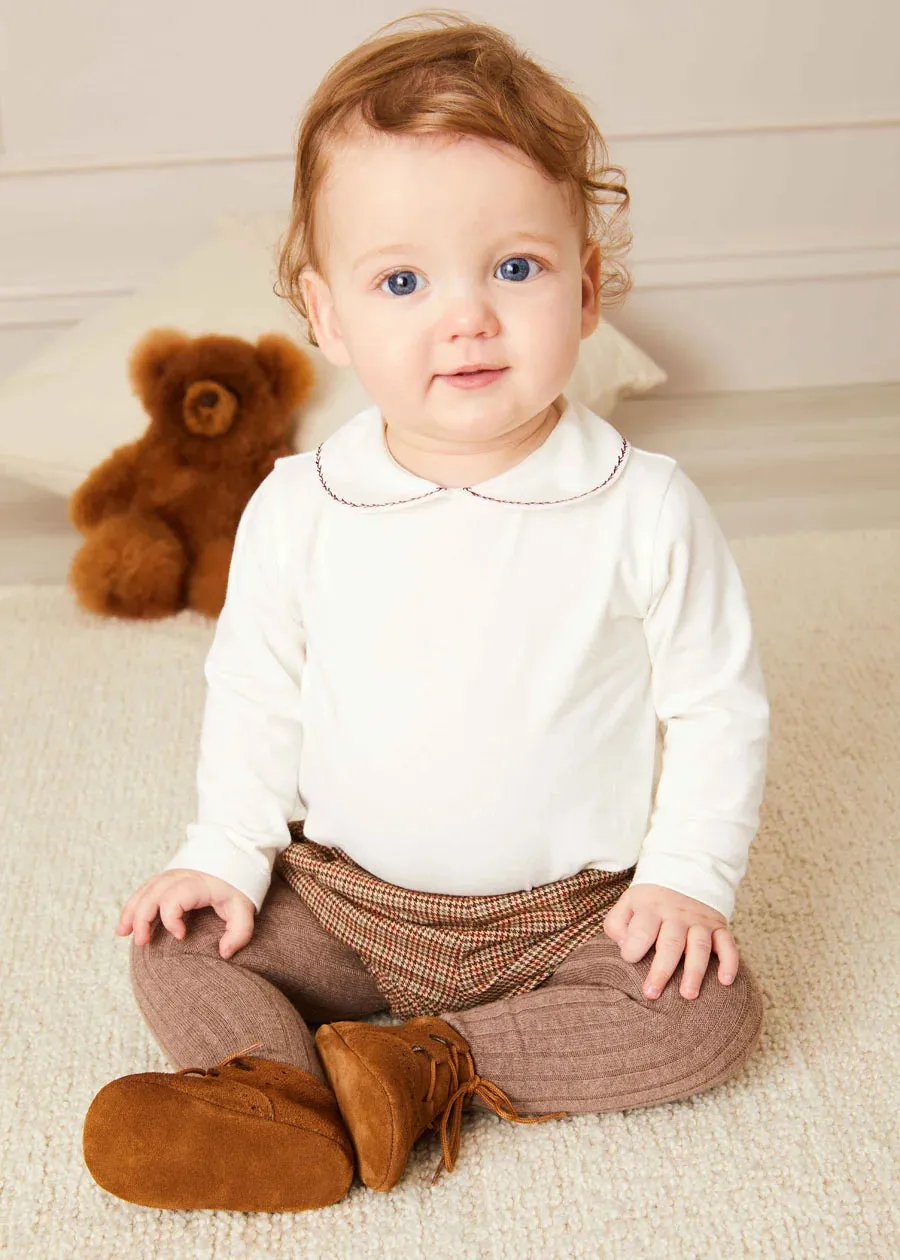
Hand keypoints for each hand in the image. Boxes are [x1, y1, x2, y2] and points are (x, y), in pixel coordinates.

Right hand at [115, 869, 256, 959]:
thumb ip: (240, 932)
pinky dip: (132, 905)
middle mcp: (181, 876)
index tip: (180, 936)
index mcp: (198, 883)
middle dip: (143, 918)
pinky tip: (126, 924)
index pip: (175, 897)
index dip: (171, 918)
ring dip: (131, 912)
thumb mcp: (244, 908)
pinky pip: (144, 890)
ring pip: (144, 891)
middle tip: (142, 942)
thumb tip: (224, 953)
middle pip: (153, 894)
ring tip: (123, 933)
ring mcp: (171, 875)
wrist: (236, 859)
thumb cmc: (238, 888)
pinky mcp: (166, 878)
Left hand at [602, 883, 737, 1000]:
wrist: (683, 874)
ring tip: (688, 995)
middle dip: (661, 971)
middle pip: (670, 944)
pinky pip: (727, 944)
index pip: (642, 931)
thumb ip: (617, 925)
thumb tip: (625, 947)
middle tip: (652, 994)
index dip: (633, 948)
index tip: (629, 959)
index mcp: (650, 908)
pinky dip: (729, 962)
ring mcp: (699, 921)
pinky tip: (725, 981)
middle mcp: (676, 914)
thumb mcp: (627, 904)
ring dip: (695, 972)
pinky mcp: (718, 926)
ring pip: (699, 947)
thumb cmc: (650, 901)